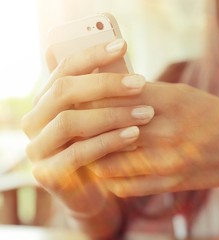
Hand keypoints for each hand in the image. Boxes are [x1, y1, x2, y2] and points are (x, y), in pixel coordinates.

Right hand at [21, 40, 153, 215]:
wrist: (94, 189)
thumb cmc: (102, 144)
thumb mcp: (103, 115)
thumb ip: (104, 92)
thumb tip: (120, 53)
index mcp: (47, 99)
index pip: (64, 67)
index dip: (92, 54)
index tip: (122, 45)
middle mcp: (36, 119)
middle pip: (64, 91)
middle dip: (105, 84)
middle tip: (140, 84)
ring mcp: (38, 147)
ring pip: (69, 122)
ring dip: (111, 115)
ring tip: (145, 113)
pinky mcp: (47, 174)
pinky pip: (77, 154)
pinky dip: (108, 143)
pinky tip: (134, 136)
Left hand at [86, 82, 218, 196]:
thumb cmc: (215, 116)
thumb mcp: (186, 95)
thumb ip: (152, 95)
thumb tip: (116, 94)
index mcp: (173, 101)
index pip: (119, 97)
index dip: (92, 99)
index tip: (77, 102)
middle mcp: (169, 130)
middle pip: (111, 128)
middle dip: (85, 129)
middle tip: (69, 129)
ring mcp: (171, 160)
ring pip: (113, 161)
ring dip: (91, 157)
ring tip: (79, 152)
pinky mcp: (173, 182)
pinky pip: (128, 185)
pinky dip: (109, 179)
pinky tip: (100, 173)